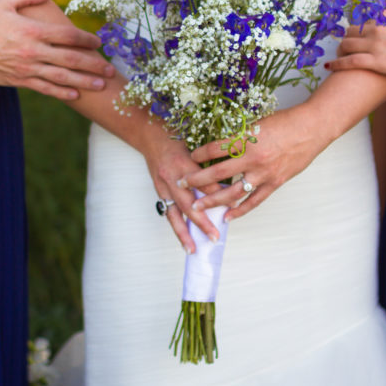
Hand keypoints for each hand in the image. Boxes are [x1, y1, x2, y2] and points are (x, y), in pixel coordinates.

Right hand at [0, 0, 114, 98]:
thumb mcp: (3, 1)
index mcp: (32, 30)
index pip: (67, 35)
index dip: (86, 39)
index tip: (99, 42)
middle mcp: (32, 51)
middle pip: (70, 59)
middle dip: (93, 64)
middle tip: (111, 70)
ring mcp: (26, 68)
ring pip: (61, 77)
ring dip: (84, 82)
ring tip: (101, 86)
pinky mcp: (18, 81)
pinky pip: (44, 88)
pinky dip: (61, 93)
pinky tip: (75, 95)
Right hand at [139, 129, 225, 252]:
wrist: (151, 137)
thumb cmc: (177, 139)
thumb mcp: (197, 146)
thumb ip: (211, 162)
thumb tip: (231, 181)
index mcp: (185, 163)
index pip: (205, 183)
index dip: (220, 194)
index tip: (235, 203)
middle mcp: (173, 177)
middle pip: (188, 204)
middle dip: (202, 222)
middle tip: (215, 236)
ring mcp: (164, 186)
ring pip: (175, 214)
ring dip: (184, 233)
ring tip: (193, 249)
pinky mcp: (159, 192)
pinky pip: (168, 213)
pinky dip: (176, 227)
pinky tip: (183, 241)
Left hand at [179, 105, 328, 220]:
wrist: (312, 128)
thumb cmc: (285, 121)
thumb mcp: (257, 122)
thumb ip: (240, 135)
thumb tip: (221, 144)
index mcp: (247, 139)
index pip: (214, 149)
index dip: (198, 154)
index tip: (189, 157)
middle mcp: (253, 158)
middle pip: (218, 173)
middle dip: (196, 180)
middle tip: (181, 185)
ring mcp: (264, 173)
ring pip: (233, 193)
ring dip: (213, 201)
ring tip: (198, 207)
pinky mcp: (275, 183)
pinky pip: (254, 201)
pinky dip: (240, 210)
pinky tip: (227, 216)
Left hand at [327, 4, 385, 78]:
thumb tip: (379, 5)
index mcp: (383, 15)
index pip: (358, 18)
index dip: (353, 27)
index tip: (349, 33)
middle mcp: (376, 27)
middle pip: (349, 31)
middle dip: (346, 38)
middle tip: (344, 46)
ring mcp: (375, 45)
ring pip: (346, 45)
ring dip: (340, 50)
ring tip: (339, 55)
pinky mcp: (376, 62)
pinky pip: (349, 62)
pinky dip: (337, 64)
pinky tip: (329, 66)